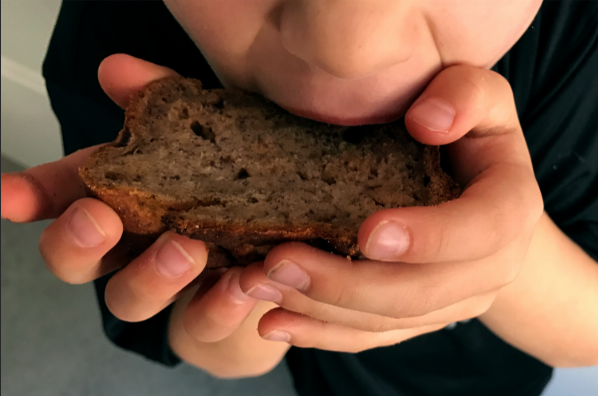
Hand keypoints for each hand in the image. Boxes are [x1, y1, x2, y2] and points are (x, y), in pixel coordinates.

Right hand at [1, 55, 280, 362]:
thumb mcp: (206, 132)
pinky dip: (220, 304)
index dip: (34, 196)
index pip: (64, 196)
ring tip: (187, 249)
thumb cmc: (238, 183)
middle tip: (100, 219)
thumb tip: (119, 70)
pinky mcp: (213, 316)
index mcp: (125, 198)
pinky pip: (205, 322)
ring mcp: (170, 289)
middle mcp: (134, 248)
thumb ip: (164, 99)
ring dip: (151, 275)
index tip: (9, 196)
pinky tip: (243, 282)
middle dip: (77, 242)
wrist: (291, 244)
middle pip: (77, 260)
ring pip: (130, 299)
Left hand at [238, 65, 542, 351]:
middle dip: (348, 285)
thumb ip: (466, 94)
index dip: (431, 238)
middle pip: (424, 293)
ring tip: (257, 286)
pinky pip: (374, 337)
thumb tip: (427, 122)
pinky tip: (276, 323)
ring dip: (322, 311)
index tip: (369, 232)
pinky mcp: (421, 317)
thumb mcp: (481, 94)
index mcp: (511, 207)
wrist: (481, 185)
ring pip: (390, 323)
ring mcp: (456, 300)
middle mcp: (493, 266)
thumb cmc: (471, 129)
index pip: (484, 231)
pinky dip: (323, 334)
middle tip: (279, 261)